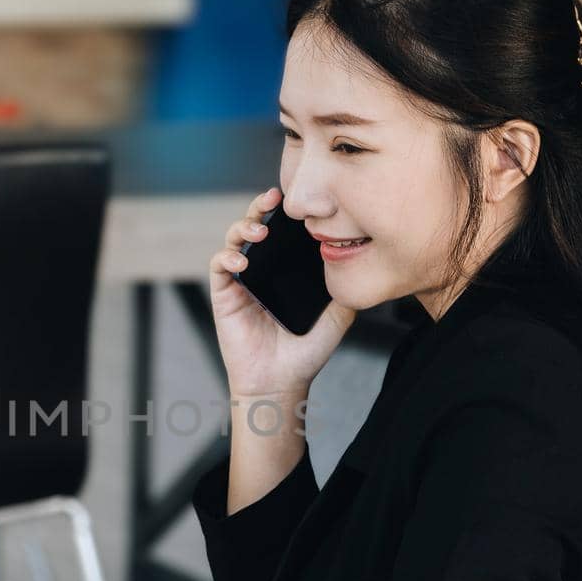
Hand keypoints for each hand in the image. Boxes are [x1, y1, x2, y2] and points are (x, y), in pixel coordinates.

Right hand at [210, 188, 355, 399]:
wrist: (281, 382)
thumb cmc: (305, 353)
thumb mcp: (337, 315)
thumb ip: (346, 287)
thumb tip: (363, 261)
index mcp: (284, 270)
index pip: (283, 231)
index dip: (288, 212)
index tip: (300, 199)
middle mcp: (262, 270)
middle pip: (256, 225)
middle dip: (261, 206)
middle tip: (274, 198)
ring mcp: (241, 280)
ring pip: (234, 239)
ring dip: (243, 226)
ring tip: (259, 229)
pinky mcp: (224, 294)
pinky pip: (219, 265)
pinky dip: (227, 256)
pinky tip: (242, 259)